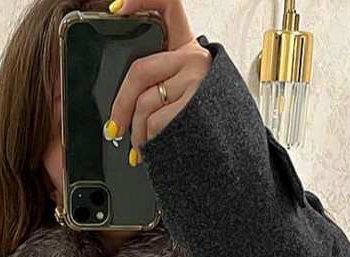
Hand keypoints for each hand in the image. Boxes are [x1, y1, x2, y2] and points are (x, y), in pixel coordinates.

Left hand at [104, 0, 209, 160]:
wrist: (234, 146)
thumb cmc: (206, 117)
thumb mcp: (187, 86)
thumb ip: (161, 79)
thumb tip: (122, 104)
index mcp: (188, 45)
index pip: (167, 4)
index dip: (141, 0)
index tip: (118, 7)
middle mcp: (194, 58)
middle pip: (140, 71)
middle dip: (120, 105)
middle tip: (115, 126)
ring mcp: (196, 80)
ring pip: (145, 103)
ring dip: (136, 132)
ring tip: (139, 145)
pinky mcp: (195, 106)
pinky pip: (157, 122)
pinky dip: (149, 142)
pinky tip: (153, 148)